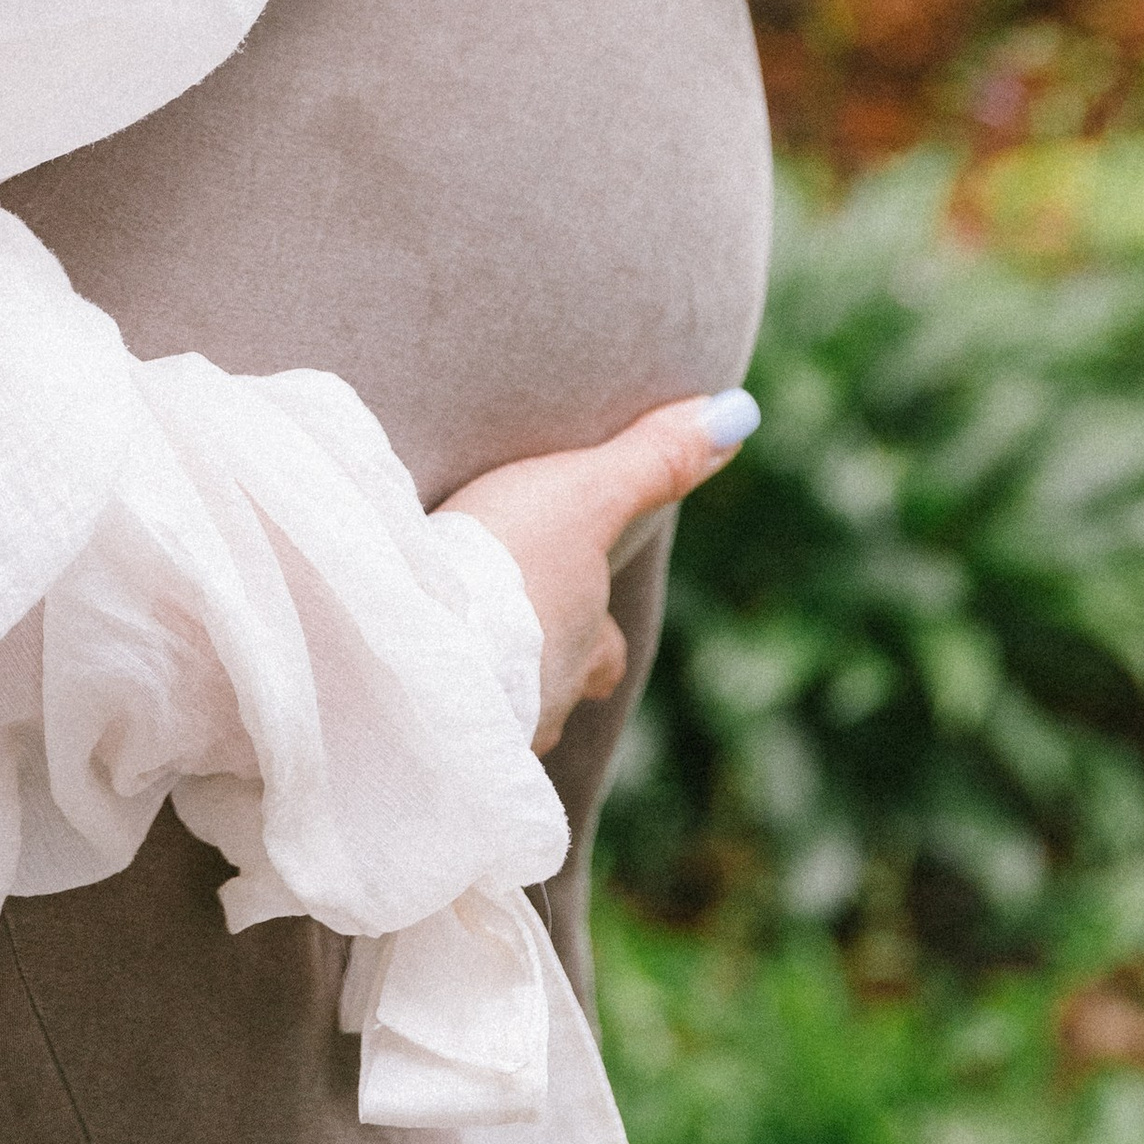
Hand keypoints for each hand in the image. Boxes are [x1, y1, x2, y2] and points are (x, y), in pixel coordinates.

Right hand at [437, 391, 759, 753]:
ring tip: (444, 643)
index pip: (606, 656)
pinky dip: (429, 695)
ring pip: (495, 708)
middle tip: (503, 625)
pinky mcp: (420, 730)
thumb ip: (652, 461)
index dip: (598, 635)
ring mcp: (482, 725)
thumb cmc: (511, 565)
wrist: (417, 637)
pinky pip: (435, 716)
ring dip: (479, 675)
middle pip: (554, 686)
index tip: (584, 611)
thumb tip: (740, 413)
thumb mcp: (585, 495)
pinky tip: (403, 670)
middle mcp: (543, 701)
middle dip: (536, 659)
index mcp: (581, 648)